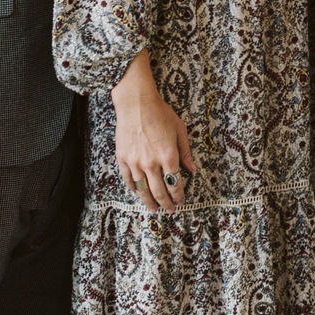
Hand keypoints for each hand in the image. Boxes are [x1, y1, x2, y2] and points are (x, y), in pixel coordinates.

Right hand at [113, 79, 196, 213]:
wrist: (136, 104)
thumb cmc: (160, 114)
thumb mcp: (179, 130)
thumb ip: (185, 152)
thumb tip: (192, 170)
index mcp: (168, 155)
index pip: (174, 183)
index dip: (178, 196)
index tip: (181, 202)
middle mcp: (151, 162)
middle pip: (159, 191)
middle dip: (166, 203)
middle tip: (169, 211)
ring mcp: (135, 162)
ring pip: (142, 189)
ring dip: (149, 202)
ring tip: (154, 209)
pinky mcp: (122, 159)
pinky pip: (128, 180)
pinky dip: (134, 189)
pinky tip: (138, 194)